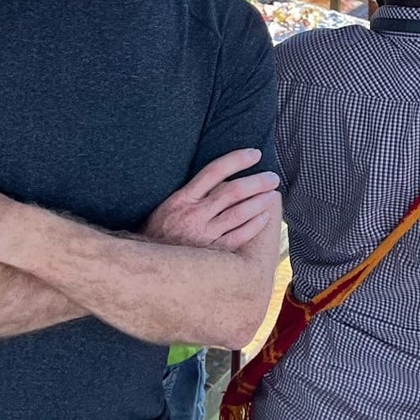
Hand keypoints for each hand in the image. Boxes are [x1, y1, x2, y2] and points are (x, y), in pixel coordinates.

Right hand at [145, 149, 279, 252]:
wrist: (147, 265)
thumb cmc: (158, 232)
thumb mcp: (168, 205)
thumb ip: (192, 192)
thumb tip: (220, 176)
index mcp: (182, 198)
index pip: (214, 171)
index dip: (237, 160)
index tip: (255, 154)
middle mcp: (194, 215)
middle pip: (233, 192)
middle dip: (256, 182)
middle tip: (272, 177)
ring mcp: (203, 235)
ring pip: (238, 213)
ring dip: (259, 202)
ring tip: (272, 194)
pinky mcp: (210, 253)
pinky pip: (237, 237)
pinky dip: (253, 226)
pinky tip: (264, 217)